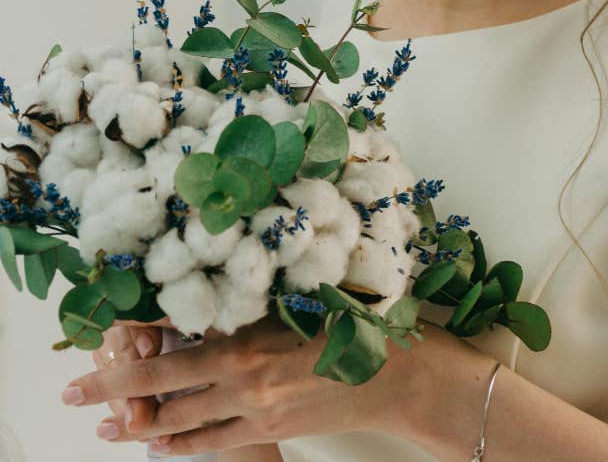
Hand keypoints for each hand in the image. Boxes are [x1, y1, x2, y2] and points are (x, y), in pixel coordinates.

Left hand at [62, 312, 483, 454]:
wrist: (397, 372)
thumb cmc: (353, 324)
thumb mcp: (297, 299)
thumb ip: (249, 303)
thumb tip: (205, 299)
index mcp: (250, 331)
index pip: (174, 335)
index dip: (132, 336)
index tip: (101, 330)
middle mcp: (244, 372)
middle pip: (161, 384)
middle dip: (111, 387)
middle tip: (72, 389)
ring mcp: (255, 408)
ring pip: (180, 420)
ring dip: (137, 424)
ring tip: (102, 426)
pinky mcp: (270, 430)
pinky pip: (213, 444)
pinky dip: (180, 447)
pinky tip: (158, 446)